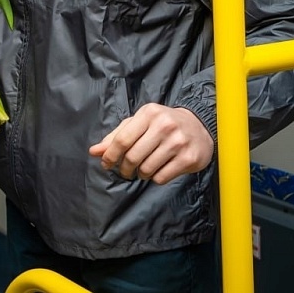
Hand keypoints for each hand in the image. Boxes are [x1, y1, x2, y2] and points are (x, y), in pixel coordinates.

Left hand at [88, 104, 213, 184]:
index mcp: (149, 113)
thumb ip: (116, 136)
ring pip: (147, 169)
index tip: (106, 164)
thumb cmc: (162, 124)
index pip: (122, 139)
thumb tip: (94, 152)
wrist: (200, 126)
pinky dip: (154, 178)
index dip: (110, 155)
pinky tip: (157, 171)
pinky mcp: (189, 158)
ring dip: (140, 174)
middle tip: (125, 171)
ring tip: (143, 170)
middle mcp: (164, 126)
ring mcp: (178, 142)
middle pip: (133, 156)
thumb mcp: (139, 123)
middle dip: (124, 168)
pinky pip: (161, 177)